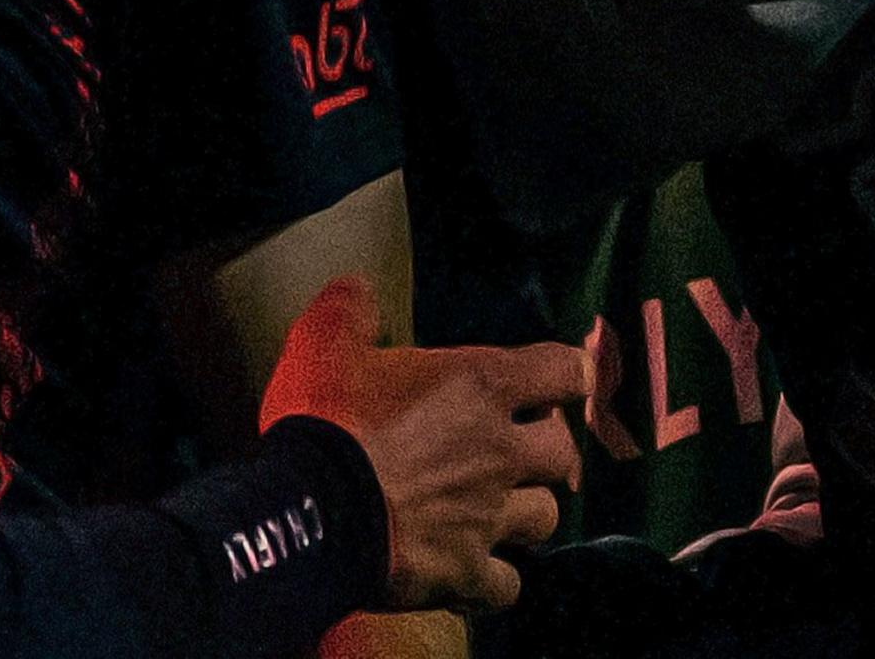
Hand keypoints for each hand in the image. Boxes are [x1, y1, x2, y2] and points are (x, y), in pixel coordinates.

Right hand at [260, 276, 582, 612]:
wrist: (307, 512)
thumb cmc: (323, 421)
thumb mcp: (322, 343)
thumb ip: (348, 310)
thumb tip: (358, 288)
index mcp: (478, 386)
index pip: (565, 371)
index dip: (567, 373)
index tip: (557, 378)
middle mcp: (499, 453)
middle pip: (563, 451)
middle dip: (546, 447)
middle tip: (517, 445)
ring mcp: (487, 518)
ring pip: (545, 517)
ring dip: (527, 510)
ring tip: (500, 508)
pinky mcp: (465, 573)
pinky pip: (505, 586)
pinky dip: (495, 580)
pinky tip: (475, 573)